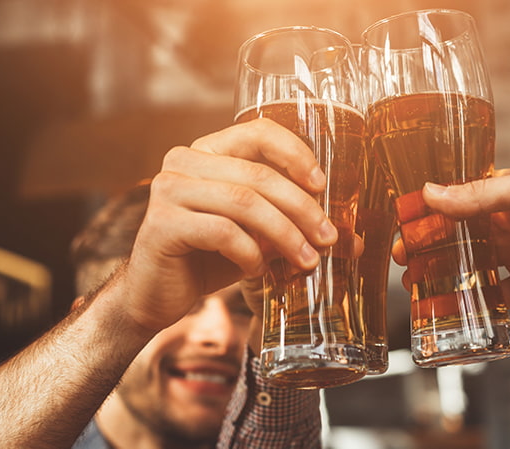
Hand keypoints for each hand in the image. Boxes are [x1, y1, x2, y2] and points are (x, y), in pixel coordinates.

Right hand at [119, 118, 338, 331]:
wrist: (157, 294)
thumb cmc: (209, 258)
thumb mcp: (258, 236)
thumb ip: (295, 228)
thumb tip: (352, 240)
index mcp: (209, 151)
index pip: (259, 131)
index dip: (296, 154)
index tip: (322, 186)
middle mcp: (184, 161)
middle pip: (258, 174)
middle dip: (302, 208)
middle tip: (329, 238)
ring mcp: (169, 189)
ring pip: (244, 202)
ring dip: (284, 235)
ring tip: (306, 260)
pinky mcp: (161, 223)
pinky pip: (222, 231)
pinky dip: (249, 253)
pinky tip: (256, 271)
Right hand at [393, 168, 509, 315]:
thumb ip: (480, 194)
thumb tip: (431, 192)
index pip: (460, 197)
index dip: (430, 208)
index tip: (403, 221)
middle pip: (459, 233)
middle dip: (428, 244)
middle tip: (403, 257)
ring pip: (470, 263)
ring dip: (442, 272)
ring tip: (415, 282)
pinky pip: (493, 294)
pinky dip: (471, 300)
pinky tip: (450, 305)